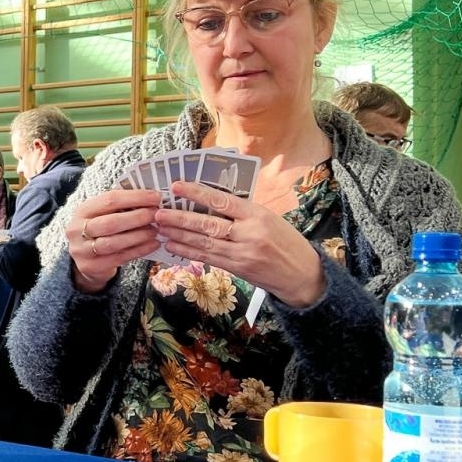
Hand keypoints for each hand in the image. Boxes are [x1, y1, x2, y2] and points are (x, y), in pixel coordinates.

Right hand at [66, 189, 164, 292]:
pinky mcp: (92, 266)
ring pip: (114, 242)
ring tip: (155, 230)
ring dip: (139, 235)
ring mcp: (83, 250)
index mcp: (83, 210)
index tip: (155, 197)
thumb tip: (151, 198)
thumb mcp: (103, 214)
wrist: (85, 260)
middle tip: (155, 215)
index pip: (109, 200)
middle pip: (111, 223)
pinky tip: (153, 244)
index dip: (134, 198)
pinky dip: (139, 250)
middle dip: (137, 217)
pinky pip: (120, 258)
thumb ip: (121, 206)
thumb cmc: (100, 231)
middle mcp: (77, 230)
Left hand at [157, 181, 325, 307]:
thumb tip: (210, 200)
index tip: (177, 187)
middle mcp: (250, 234)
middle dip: (180, 218)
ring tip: (160, 228)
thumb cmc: (286, 241)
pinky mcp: (238, 269)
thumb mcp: (269, 218)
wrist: (302, 274)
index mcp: (258, 215)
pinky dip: (189, 252)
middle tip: (159, 212)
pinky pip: (209, 259)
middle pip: (208, 224)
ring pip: (205, 243)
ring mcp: (243, 253)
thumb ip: (243, 211)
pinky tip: (173, 247)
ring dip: (179, 236)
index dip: (197, 193)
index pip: (222, 200)